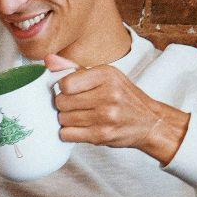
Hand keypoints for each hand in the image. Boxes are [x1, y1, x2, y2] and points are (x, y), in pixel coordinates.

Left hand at [48, 54, 189, 164]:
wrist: (149, 121)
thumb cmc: (124, 97)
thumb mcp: (105, 76)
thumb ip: (74, 68)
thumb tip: (48, 60)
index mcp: (106, 74)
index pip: (65, 83)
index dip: (63, 89)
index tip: (72, 91)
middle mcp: (107, 94)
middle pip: (61, 102)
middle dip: (64, 105)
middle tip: (76, 106)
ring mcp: (105, 116)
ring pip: (63, 119)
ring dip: (67, 119)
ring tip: (81, 117)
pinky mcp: (101, 135)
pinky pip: (67, 134)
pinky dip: (69, 133)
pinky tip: (80, 128)